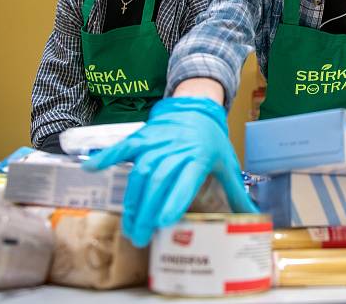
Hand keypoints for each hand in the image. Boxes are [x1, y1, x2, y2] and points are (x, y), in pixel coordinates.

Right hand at [82, 96, 257, 246]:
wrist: (198, 107)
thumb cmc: (213, 141)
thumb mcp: (228, 165)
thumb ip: (237, 193)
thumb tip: (254, 217)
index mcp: (200, 157)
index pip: (187, 180)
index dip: (175, 200)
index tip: (165, 222)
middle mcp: (177, 148)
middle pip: (159, 182)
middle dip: (148, 212)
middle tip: (141, 238)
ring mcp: (157, 141)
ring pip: (140, 172)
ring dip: (132, 201)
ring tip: (129, 226)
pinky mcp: (143, 136)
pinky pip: (124, 146)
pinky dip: (108, 156)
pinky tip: (92, 169)